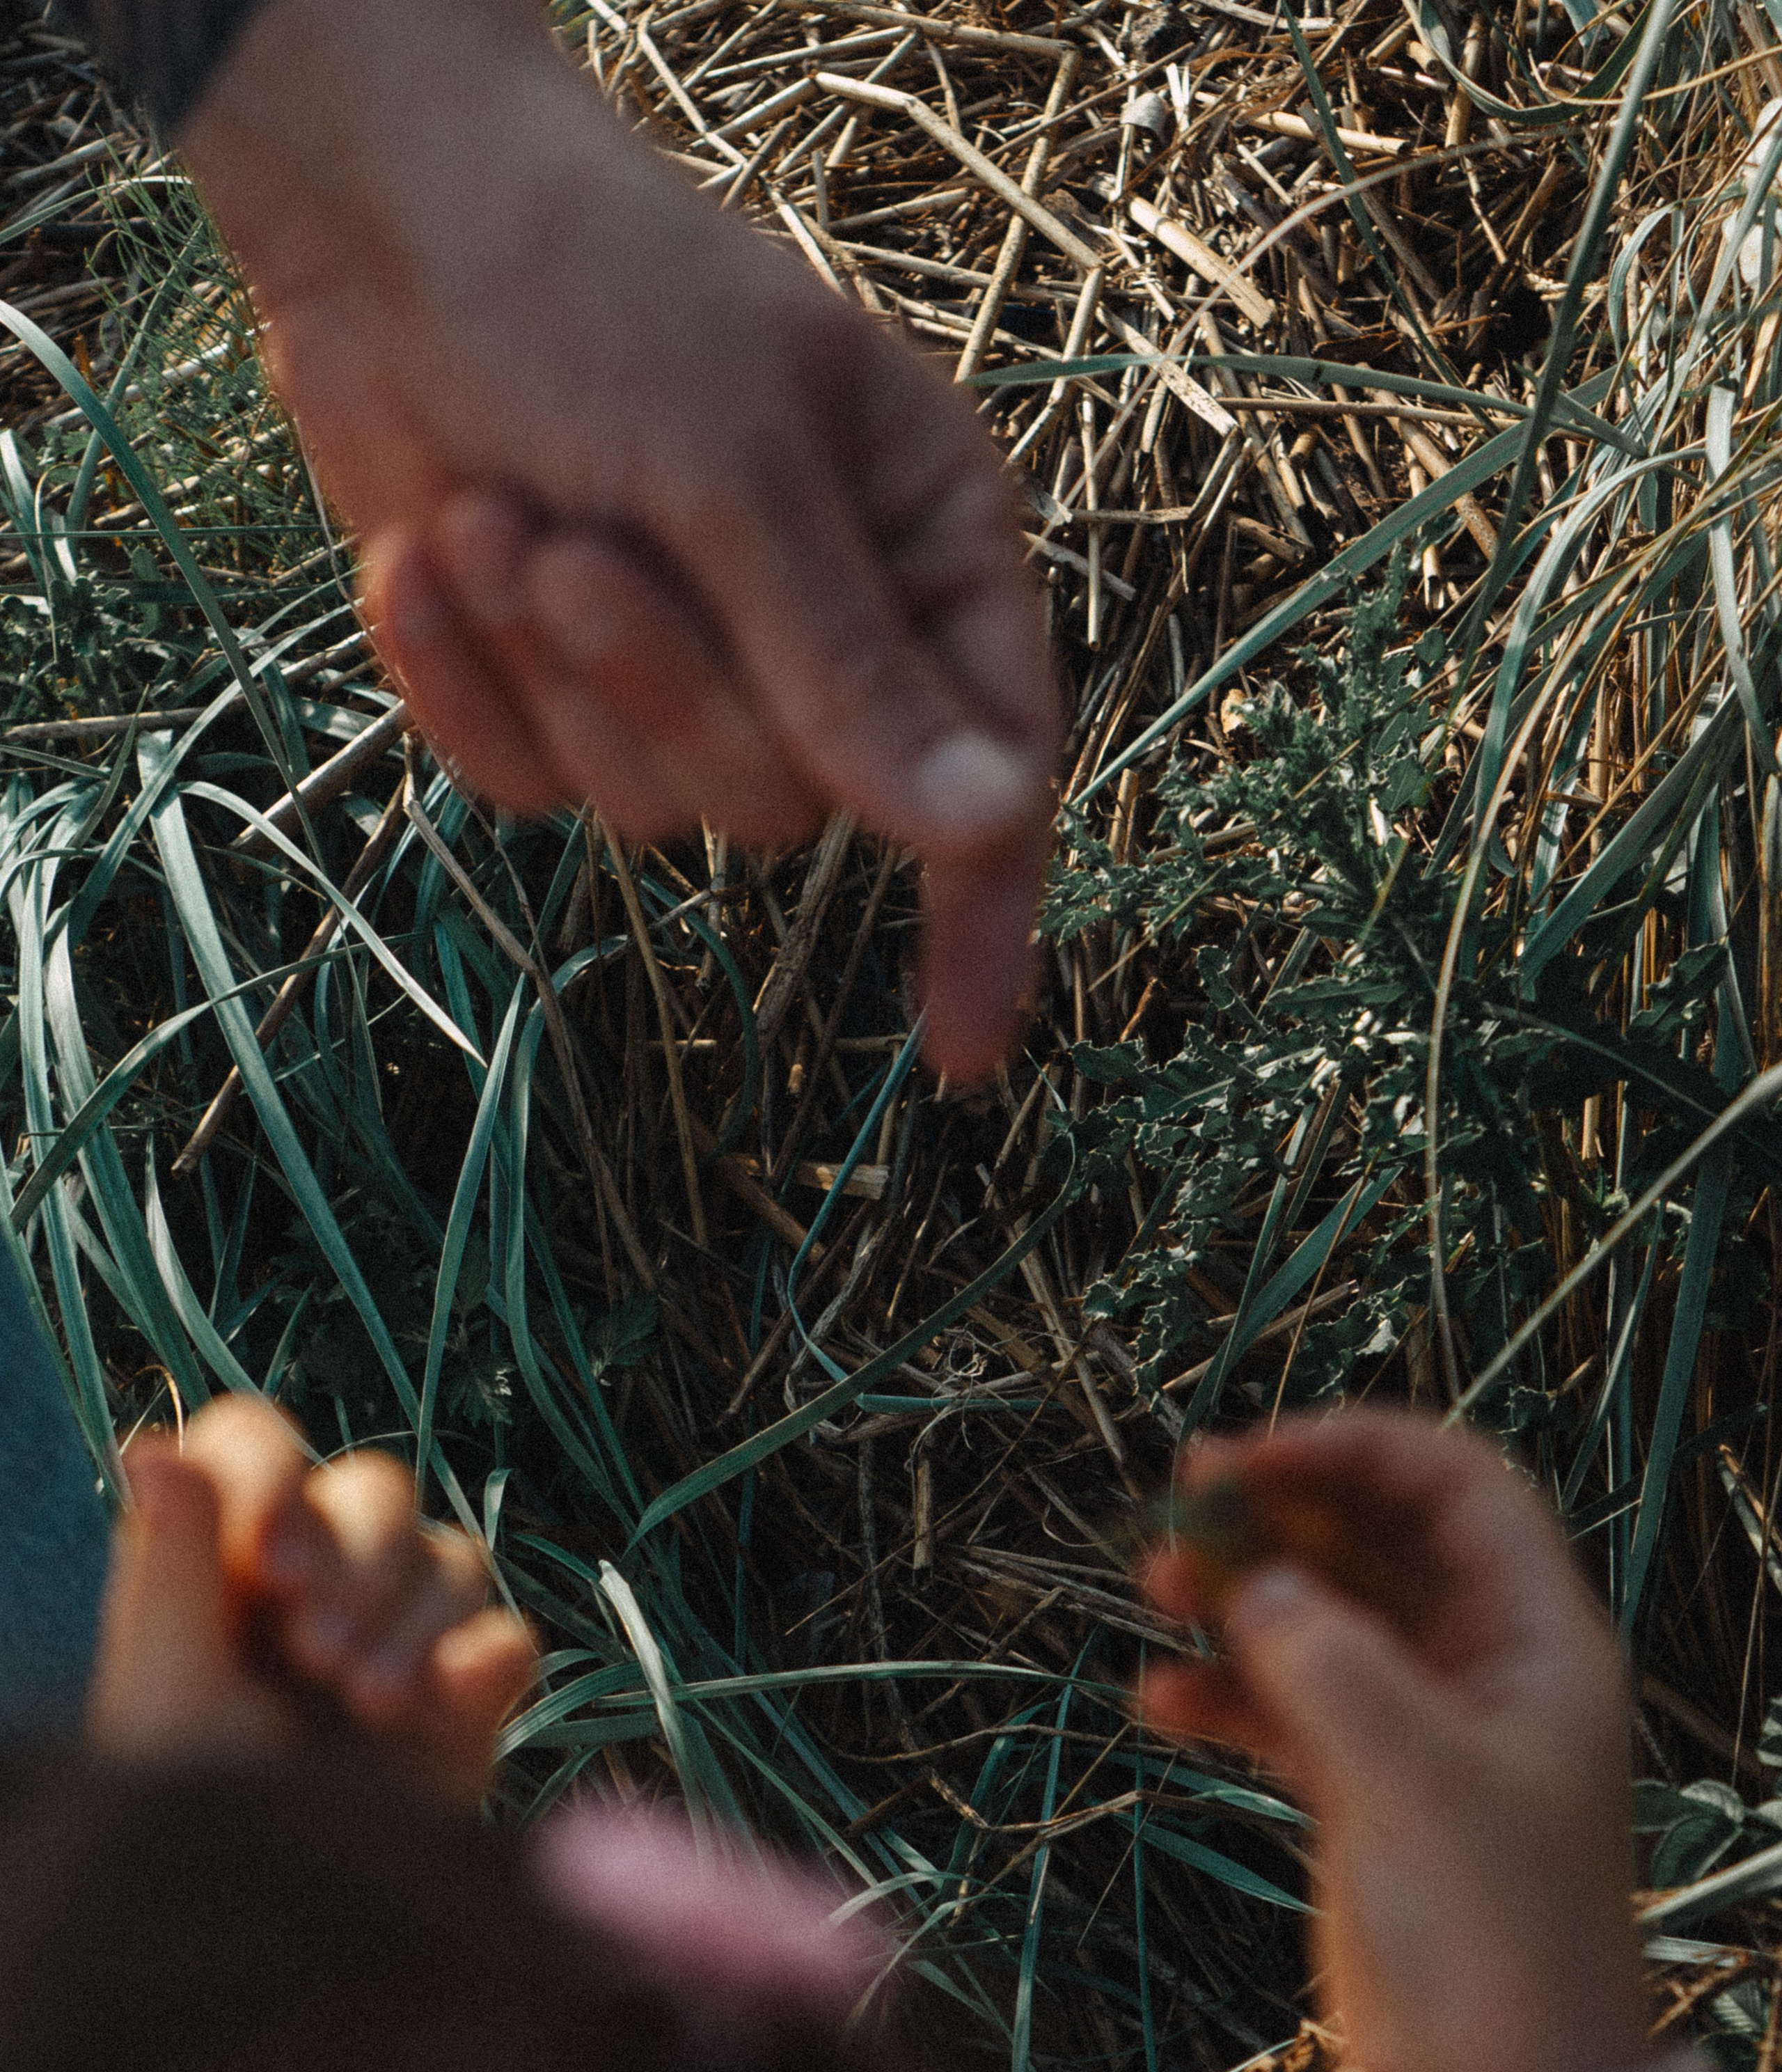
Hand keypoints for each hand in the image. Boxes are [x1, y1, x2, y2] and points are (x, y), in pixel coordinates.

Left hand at [88, 1396, 536, 1802]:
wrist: (276, 1941)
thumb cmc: (189, 1820)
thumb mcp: (163, 1692)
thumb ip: (166, 1568)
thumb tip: (152, 1446)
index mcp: (226, 1558)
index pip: (259, 1442)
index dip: (274, 1474)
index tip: (269, 1557)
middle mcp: (318, 1578)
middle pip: (374, 1488)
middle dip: (354, 1558)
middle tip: (313, 1653)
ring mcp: (401, 1635)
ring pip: (446, 1555)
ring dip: (409, 1618)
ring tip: (361, 1704)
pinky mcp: (467, 1698)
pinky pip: (504, 1636)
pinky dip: (480, 1657)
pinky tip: (433, 1706)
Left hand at [179, 0, 1056, 1082]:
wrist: (385, 224)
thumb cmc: (598, 291)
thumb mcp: (741, 465)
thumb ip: (850, 665)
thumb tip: (983, 830)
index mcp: (931, 553)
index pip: (990, 777)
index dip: (984, 918)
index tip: (965, 1053)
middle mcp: (827, 637)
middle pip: (786, 803)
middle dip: (664, 688)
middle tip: (577, 552)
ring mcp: (684, 679)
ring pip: (649, 807)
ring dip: (550, 671)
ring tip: (498, 514)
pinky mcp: (551, 704)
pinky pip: (525, 785)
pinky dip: (462, 684)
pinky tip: (427, 557)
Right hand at [1139, 1409, 1648, 2071]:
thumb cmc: (1499, 1936)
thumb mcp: (1421, 1783)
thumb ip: (1330, 1669)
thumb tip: (1248, 1584)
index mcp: (1534, 1639)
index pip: (1451, 1487)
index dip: (1354, 1450)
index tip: (1249, 1457)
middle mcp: (1479, 1667)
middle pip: (1369, 1541)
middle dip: (1275, 1517)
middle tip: (1176, 1509)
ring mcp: (1415, 1727)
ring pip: (1314, 1618)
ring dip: (1234, 1596)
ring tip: (1151, 1595)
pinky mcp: (1360, 1788)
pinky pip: (1280, 1705)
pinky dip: (1221, 1691)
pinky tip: (1161, 1699)